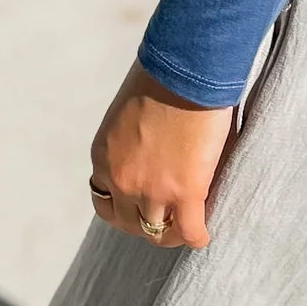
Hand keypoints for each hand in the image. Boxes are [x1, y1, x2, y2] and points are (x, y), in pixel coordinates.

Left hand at [89, 62, 234, 248]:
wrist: (185, 69)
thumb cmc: (162, 75)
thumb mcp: (128, 108)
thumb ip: (133, 134)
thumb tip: (150, 139)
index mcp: (104, 156)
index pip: (105, 196)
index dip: (124, 201)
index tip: (139, 198)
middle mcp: (121, 180)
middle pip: (127, 222)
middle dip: (143, 223)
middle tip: (162, 218)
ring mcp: (153, 191)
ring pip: (157, 233)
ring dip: (171, 233)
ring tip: (184, 228)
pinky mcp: (186, 192)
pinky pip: (190, 231)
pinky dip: (197, 236)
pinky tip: (203, 233)